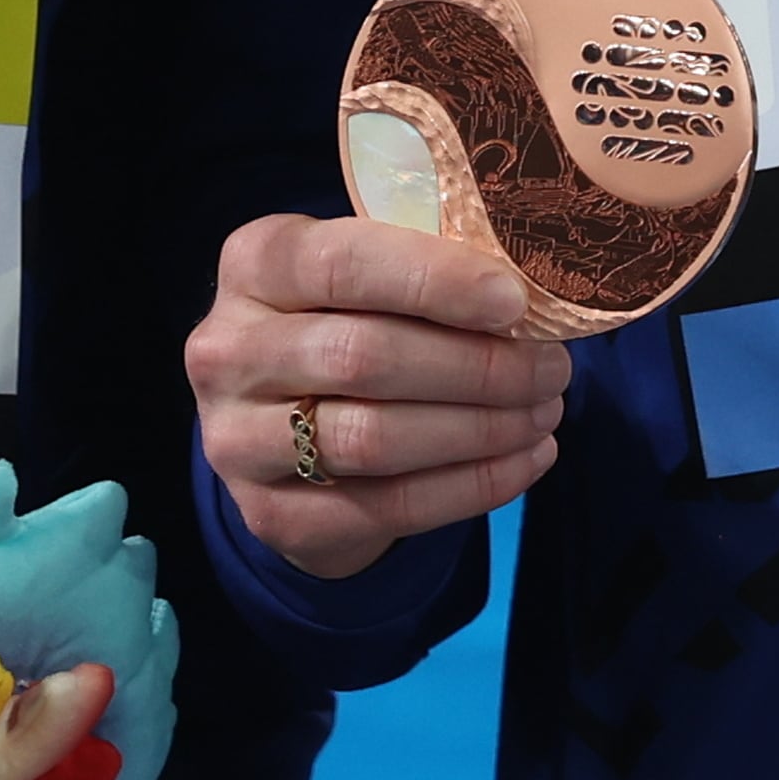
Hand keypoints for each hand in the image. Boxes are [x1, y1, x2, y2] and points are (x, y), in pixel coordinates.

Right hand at [187, 214, 563, 580]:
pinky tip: (524, 462)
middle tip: (551, 368)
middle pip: (363, 357)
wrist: (277, 433)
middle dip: (477, 367)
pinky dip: (471, 487)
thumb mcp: (356, 276)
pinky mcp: (271, 516)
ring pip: (374, 438)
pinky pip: (387, 506)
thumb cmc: (339, 323)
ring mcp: (237, 440)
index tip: (514, 302)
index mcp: (253, 262)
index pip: (342, 263)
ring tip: (544, 413)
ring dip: (480, 430)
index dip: (433, 282)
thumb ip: (418, 268)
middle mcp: (227, 349)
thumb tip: (529, 288)